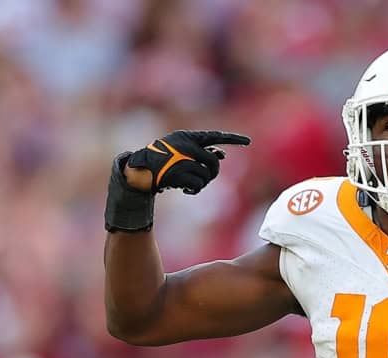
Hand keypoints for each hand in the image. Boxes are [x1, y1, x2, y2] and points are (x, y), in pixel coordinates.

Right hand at [105, 130, 249, 231]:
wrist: (139, 171)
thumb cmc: (161, 161)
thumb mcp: (180, 152)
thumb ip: (200, 151)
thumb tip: (222, 155)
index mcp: (186, 136)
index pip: (214, 136)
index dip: (233, 138)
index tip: (248, 141)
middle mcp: (185, 145)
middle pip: (213, 162)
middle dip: (213, 173)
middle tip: (205, 178)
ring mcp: (181, 159)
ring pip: (206, 174)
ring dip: (202, 183)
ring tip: (190, 184)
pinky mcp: (178, 173)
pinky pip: (198, 184)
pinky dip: (195, 190)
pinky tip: (186, 190)